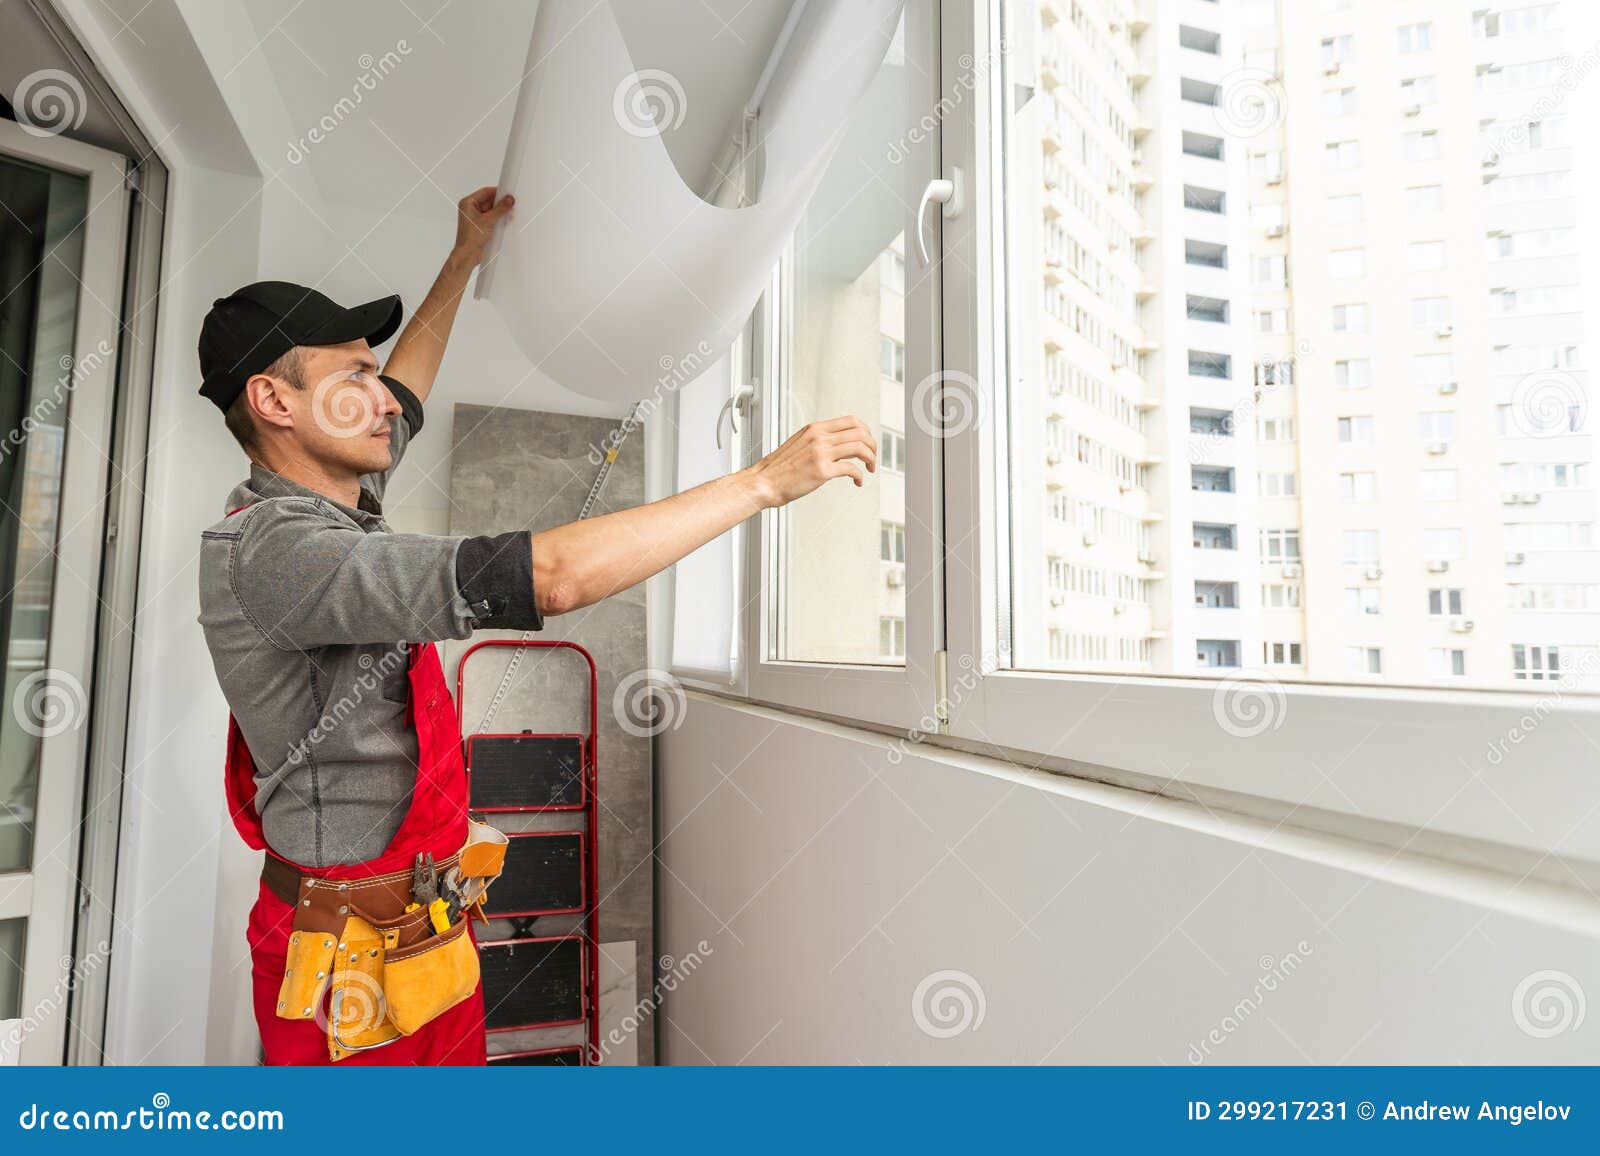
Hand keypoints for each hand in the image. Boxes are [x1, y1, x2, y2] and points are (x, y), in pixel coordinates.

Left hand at [453, 186, 513, 264]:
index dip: (497, 192)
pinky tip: (506, 220)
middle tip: (511, 204)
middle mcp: (472, 209)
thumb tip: (509, 200)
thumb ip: (500, 209)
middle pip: (490, 201)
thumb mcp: (488, 221)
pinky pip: (493, 218)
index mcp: (468, 203)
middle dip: (501, 203)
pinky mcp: (482, 225)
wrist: (468, 255)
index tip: (508, 193)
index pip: (486, 192)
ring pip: (493, 210)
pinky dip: (500, 219)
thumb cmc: (470, 238)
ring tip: (509, 214)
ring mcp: (477, 217)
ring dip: (501, 212)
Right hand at [744, 415, 877, 508]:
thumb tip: (840, 445)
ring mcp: (821, 453)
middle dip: (872, 445)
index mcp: (815, 429)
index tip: (867, 443)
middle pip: (860, 432)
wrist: (764, 482)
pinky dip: (860, 476)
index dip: (866, 431)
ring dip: (870, 459)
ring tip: (869, 467)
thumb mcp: (800, 444)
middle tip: (872, 457)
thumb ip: (819, 440)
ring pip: (859, 448)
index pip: (851, 420)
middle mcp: (819, 437)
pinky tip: (857, 481)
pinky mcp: (822, 471)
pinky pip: (851, 469)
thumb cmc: (780, 469)